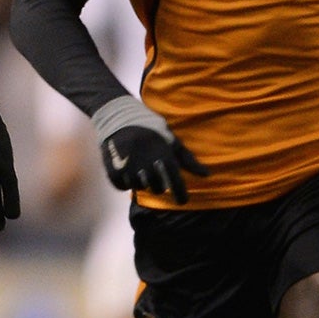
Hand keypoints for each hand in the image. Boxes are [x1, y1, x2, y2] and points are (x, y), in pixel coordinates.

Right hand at [91, 95, 208, 203]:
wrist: (118, 116)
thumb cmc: (150, 128)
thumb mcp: (170, 140)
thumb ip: (188, 159)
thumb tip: (207, 175)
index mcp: (162, 152)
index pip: (174, 179)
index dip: (180, 193)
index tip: (182, 201)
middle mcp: (146, 161)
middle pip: (157, 187)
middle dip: (158, 184)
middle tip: (154, 174)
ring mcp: (127, 165)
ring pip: (139, 187)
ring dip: (141, 182)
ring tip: (139, 169)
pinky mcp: (111, 168)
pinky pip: (121, 186)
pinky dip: (124, 183)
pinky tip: (126, 172)